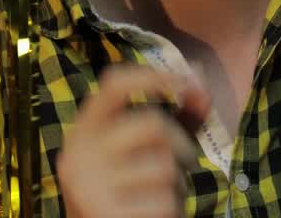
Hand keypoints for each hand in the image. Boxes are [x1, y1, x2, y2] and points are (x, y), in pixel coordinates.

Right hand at [57, 65, 210, 217]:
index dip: (152, 75)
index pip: (113, 85)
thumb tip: (201, 77)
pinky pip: (165, 202)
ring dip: (178, 184)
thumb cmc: (132, 189)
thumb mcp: (146, 149)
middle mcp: (79, 153)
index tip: (184, 82)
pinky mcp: (105, 214)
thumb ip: (176, 115)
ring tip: (162, 194)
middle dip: (182, 144)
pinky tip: (156, 214)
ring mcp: (90, 186)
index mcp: (84, 130)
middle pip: (153, 124)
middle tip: (183, 164)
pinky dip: (173, 210)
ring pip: (164, 167)